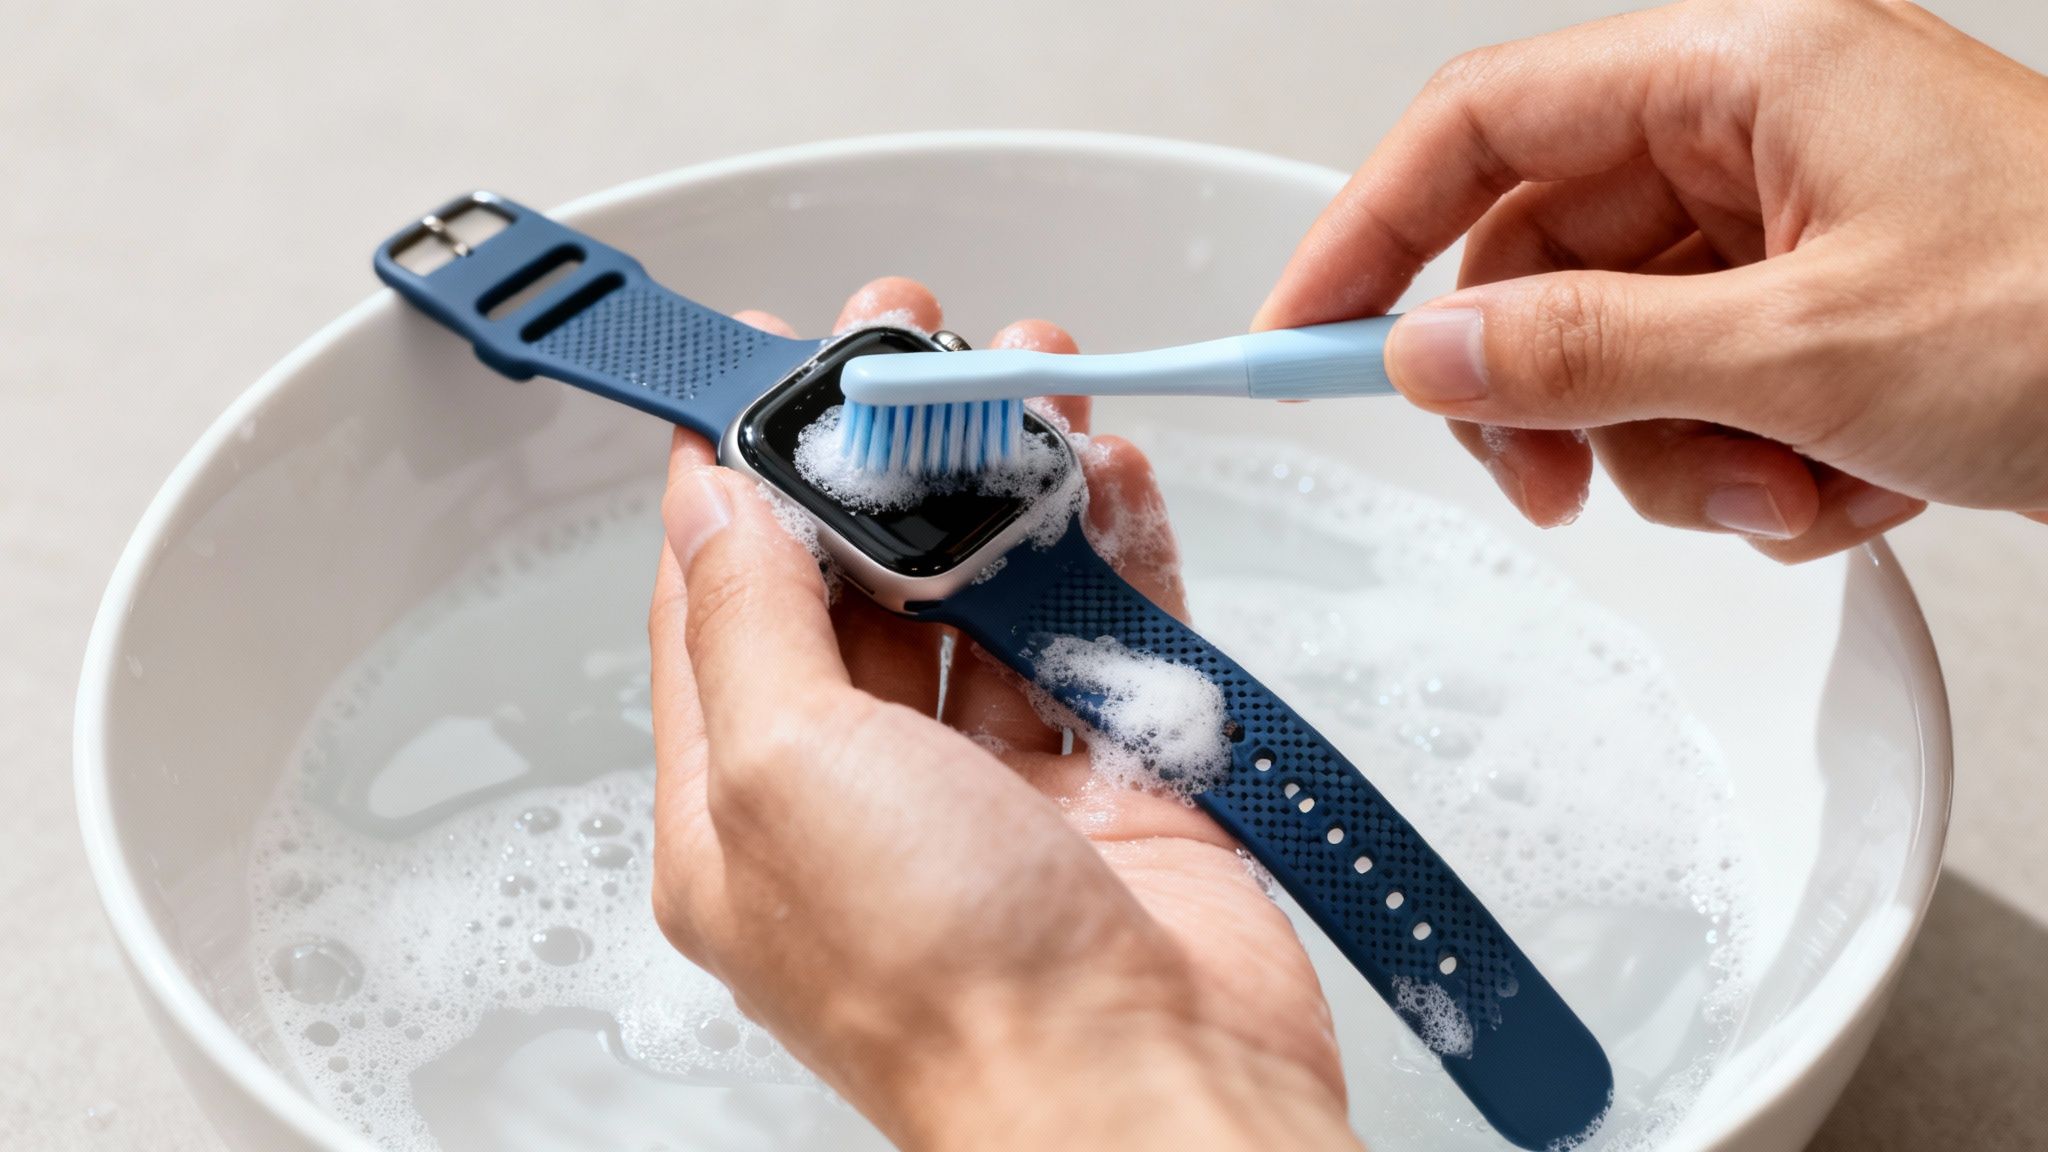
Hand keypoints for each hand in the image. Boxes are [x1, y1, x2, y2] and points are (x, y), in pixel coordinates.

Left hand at [648, 278, 1358, 1150]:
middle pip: (862, 579)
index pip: (715, 601)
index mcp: (741, 806)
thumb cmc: (955, 991)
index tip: (760, 363)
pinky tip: (1113, 478)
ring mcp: (996, 786)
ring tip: (1035, 383)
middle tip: (913, 342)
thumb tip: (709, 506)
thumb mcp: (784, 774)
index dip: (734, 472)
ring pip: (990, 592)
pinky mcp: (1115, 780)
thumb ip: (744, 622)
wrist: (1152, 1098)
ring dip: (1011, 481)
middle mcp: (866, 791)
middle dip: (888, 453)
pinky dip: (1112, 546)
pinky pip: (1104, 629)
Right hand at [1258, 0, 2047, 560]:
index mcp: (1745, 75)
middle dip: (1547, 393)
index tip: (1296, 332)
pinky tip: (1840, 490)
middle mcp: (1756, 138)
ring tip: (1775, 491)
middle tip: (1547, 483)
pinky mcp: (1825, 320)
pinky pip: (1704, 399)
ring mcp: (1791, 233)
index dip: (1368, 229)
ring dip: (1671, 455)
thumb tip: (1427, 354)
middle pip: (1542, 258)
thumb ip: (1586, 350)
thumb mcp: (1805, 347)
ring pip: (1620, 351)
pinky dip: (1747, 472)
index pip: (1483, 125)